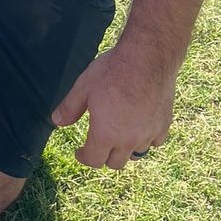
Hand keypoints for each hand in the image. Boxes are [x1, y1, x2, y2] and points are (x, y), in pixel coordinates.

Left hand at [51, 43, 175, 168]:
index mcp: (106, 134)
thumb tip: (57, 122)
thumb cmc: (113, 71)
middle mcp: (128, 140)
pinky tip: (140, 127)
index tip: (80, 151)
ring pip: (135, 154)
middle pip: (115, 163)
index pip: (94, 160)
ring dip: (125, 149)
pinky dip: (146, 139)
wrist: (147, 57)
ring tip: (118, 136)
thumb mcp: (83, 87)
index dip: (84, 157)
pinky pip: (154, 142)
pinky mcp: (164, 125)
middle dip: (103, 156)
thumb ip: (70, 108)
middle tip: (98, 143)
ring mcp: (148, 134)